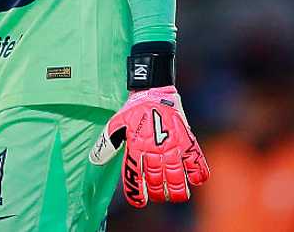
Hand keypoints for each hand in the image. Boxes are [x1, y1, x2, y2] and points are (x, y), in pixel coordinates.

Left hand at [88, 86, 209, 206]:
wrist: (155, 91)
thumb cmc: (135, 110)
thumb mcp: (116, 124)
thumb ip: (106, 143)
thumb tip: (95, 161)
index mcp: (136, 146)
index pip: (135, 176)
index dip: (137, 194)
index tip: (139, 202)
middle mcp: (155, 149)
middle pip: (156, 181)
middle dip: (157, 193)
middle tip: (158, 196)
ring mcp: (173, 145)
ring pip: (176, 176)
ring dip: (176, 190)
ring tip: (176, 196)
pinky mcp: (187, 140)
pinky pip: (195, 161)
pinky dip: (198, 173)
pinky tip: (196, 181)